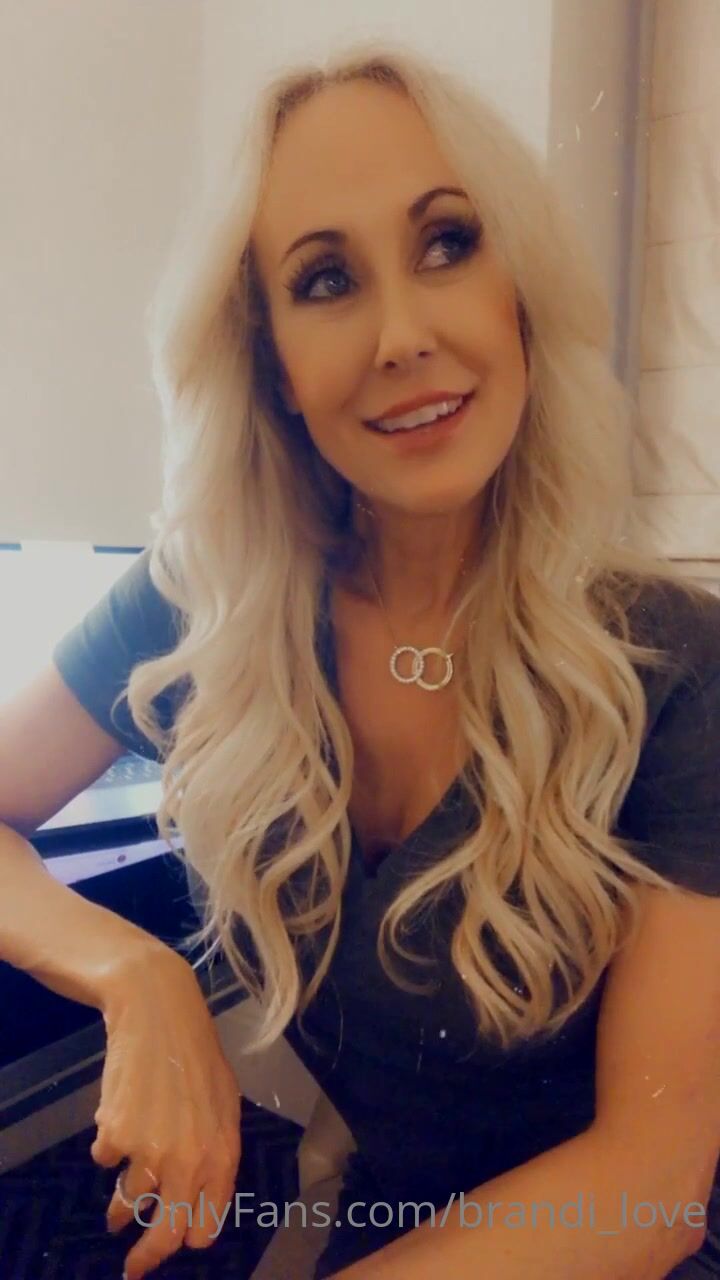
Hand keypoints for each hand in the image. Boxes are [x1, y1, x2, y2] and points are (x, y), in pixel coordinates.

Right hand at [89, 945, 241, 1279]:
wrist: (159, 1013)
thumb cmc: (197, 1053)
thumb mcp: (224, 1102)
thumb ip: (215, 1150)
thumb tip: (199, 1193)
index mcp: (222, 1154)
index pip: (205, 1224)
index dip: (188, 1239)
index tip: (176, 1246)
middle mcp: (188, 1161)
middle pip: (165, 1233)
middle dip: (146, 1255)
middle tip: (134, 1266)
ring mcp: (150, 1151)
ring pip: (130, 1201)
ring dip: (121, 1208)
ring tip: (117, 1208)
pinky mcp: (116, 1135)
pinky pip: (106, 1159)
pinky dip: (109, 1147)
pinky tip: (118, 1119)